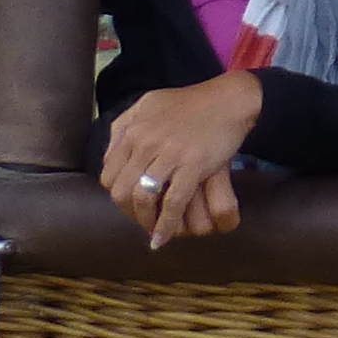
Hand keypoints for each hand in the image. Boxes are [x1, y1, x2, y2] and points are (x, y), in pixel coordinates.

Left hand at [102, 72, 262, 247]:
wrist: (228, 99)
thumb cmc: (190, 102)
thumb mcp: (148, 104)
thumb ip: (124, 125)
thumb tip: (110, 152)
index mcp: (132, 130)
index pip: (109, 174)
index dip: (117, 195)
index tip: (129, 204)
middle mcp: (144, 142)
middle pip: (121, 190)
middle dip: (128, 212)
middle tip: (141, 220)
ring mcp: (168, 154)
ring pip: (143, 198)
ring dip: (145, 221)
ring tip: (152, 231)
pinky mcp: (192, 165)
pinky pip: (173, 203)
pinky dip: (166, 225)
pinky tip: (163, 238)